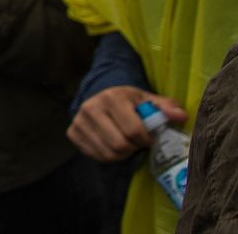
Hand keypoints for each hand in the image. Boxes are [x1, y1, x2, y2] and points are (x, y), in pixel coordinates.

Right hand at [68, 85, 185, 161]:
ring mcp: (78, 121)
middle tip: (138, 143)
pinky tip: (113, 145)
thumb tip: (181, 116)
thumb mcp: (148, 100)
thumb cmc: (130, 102)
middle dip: (134, 148)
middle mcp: (90, 107)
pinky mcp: (72, 133)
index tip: (150, 138)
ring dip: (122, 154)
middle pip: (119, 145)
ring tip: (127, 144)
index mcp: (111, 97)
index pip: (133, 131)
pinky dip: (109, 156)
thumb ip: (165, 107)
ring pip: (108, 154)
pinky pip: (96, 156)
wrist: (102, 98)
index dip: (146, 140)